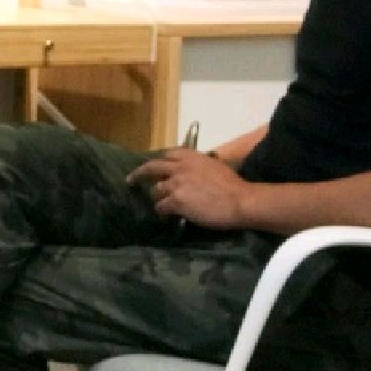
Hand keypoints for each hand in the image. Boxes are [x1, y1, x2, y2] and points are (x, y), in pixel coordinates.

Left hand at [127, 148, 250, 229]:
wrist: (239, 200)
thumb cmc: (233, 185)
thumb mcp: (215, 167)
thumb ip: (200, 167)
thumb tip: (195, 175)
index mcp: (192, 157)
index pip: (168, 154)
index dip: (160, 161)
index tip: (154, 165)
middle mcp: (180, 167)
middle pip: (152, 167)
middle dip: (139, 174)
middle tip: (131, 180)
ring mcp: (176, 183)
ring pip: (156, 190)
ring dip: (157, 198)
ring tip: (161, 206)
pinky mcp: (176, 201)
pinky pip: (161, 207)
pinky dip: (162, 212)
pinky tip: (166, 217)